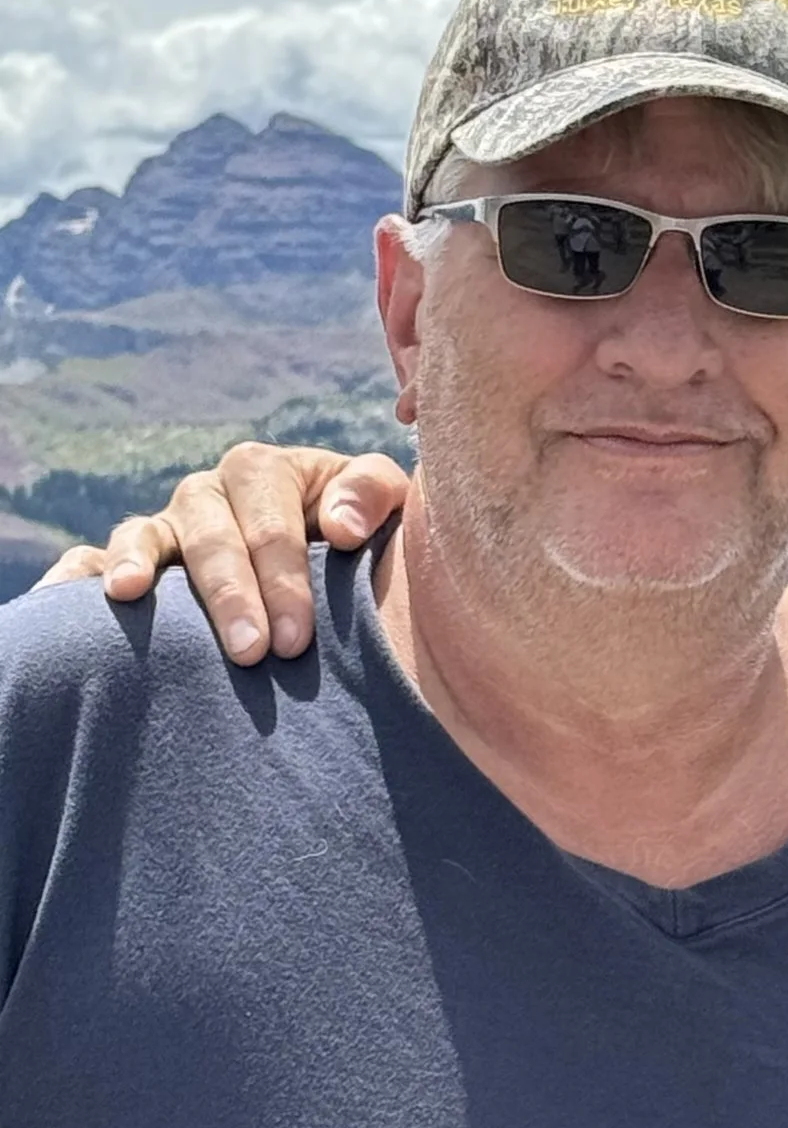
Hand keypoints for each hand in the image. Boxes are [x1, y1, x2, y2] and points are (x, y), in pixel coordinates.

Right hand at [35, 445, 412, 662]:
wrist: (328, 552)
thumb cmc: (355, 530)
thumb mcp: (381, 503)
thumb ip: (373, 495)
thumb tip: (340, 526)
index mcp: (263, 472)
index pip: (270, 522)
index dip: (284, 579)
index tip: (297, 640)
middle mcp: (206, 494)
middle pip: (211, 536)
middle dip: (230, 596)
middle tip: (251, 655)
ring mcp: (164, 526)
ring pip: (145, 537)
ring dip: (138, 565)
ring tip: (128, 595)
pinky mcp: (130, 559)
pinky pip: (92, 560)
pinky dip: (76, 574)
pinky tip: (67, 597)